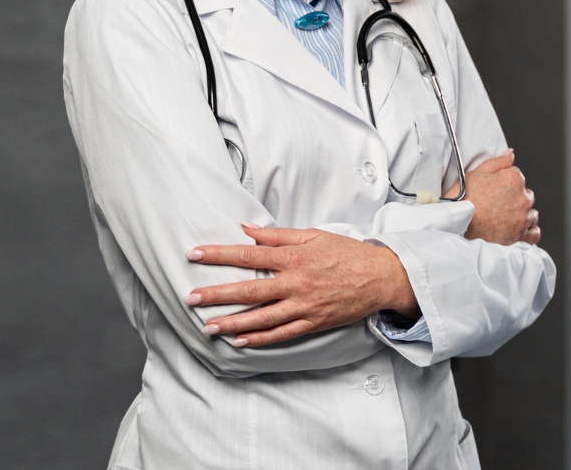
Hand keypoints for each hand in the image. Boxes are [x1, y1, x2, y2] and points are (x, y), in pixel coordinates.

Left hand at [184, 224, 417, 346]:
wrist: (380, 277)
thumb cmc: (347, 253)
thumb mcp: (314, 235)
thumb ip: (279, 235)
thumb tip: (247, 229)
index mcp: (294, 258)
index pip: (248, 255)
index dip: (219, 254)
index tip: (194, 254)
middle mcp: (296, 283)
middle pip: (249, 291)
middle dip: (216, 295)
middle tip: (190, 298)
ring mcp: (304, 306)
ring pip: (261, 318)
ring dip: (231, 323)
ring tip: (207, 327)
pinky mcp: (313, 323)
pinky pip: (281, 334)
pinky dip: (260, 339)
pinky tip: (240, 341)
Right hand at [460, 149, 539, 245]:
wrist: (455, 227)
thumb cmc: (462, 200)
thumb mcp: (475, 174)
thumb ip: (498, 162)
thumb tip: (511, 154)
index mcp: (514, 179)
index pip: (516, 173)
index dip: (503, 179)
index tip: (494, 187)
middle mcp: (522, 198)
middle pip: (526, 193)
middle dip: (514, 196)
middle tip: (497, 203)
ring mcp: (523, 218)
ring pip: (531, 213)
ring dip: (522, 213)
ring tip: (505, 217)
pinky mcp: (520, 236)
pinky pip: (534, 233)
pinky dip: (528, 230)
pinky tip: (518, 228)